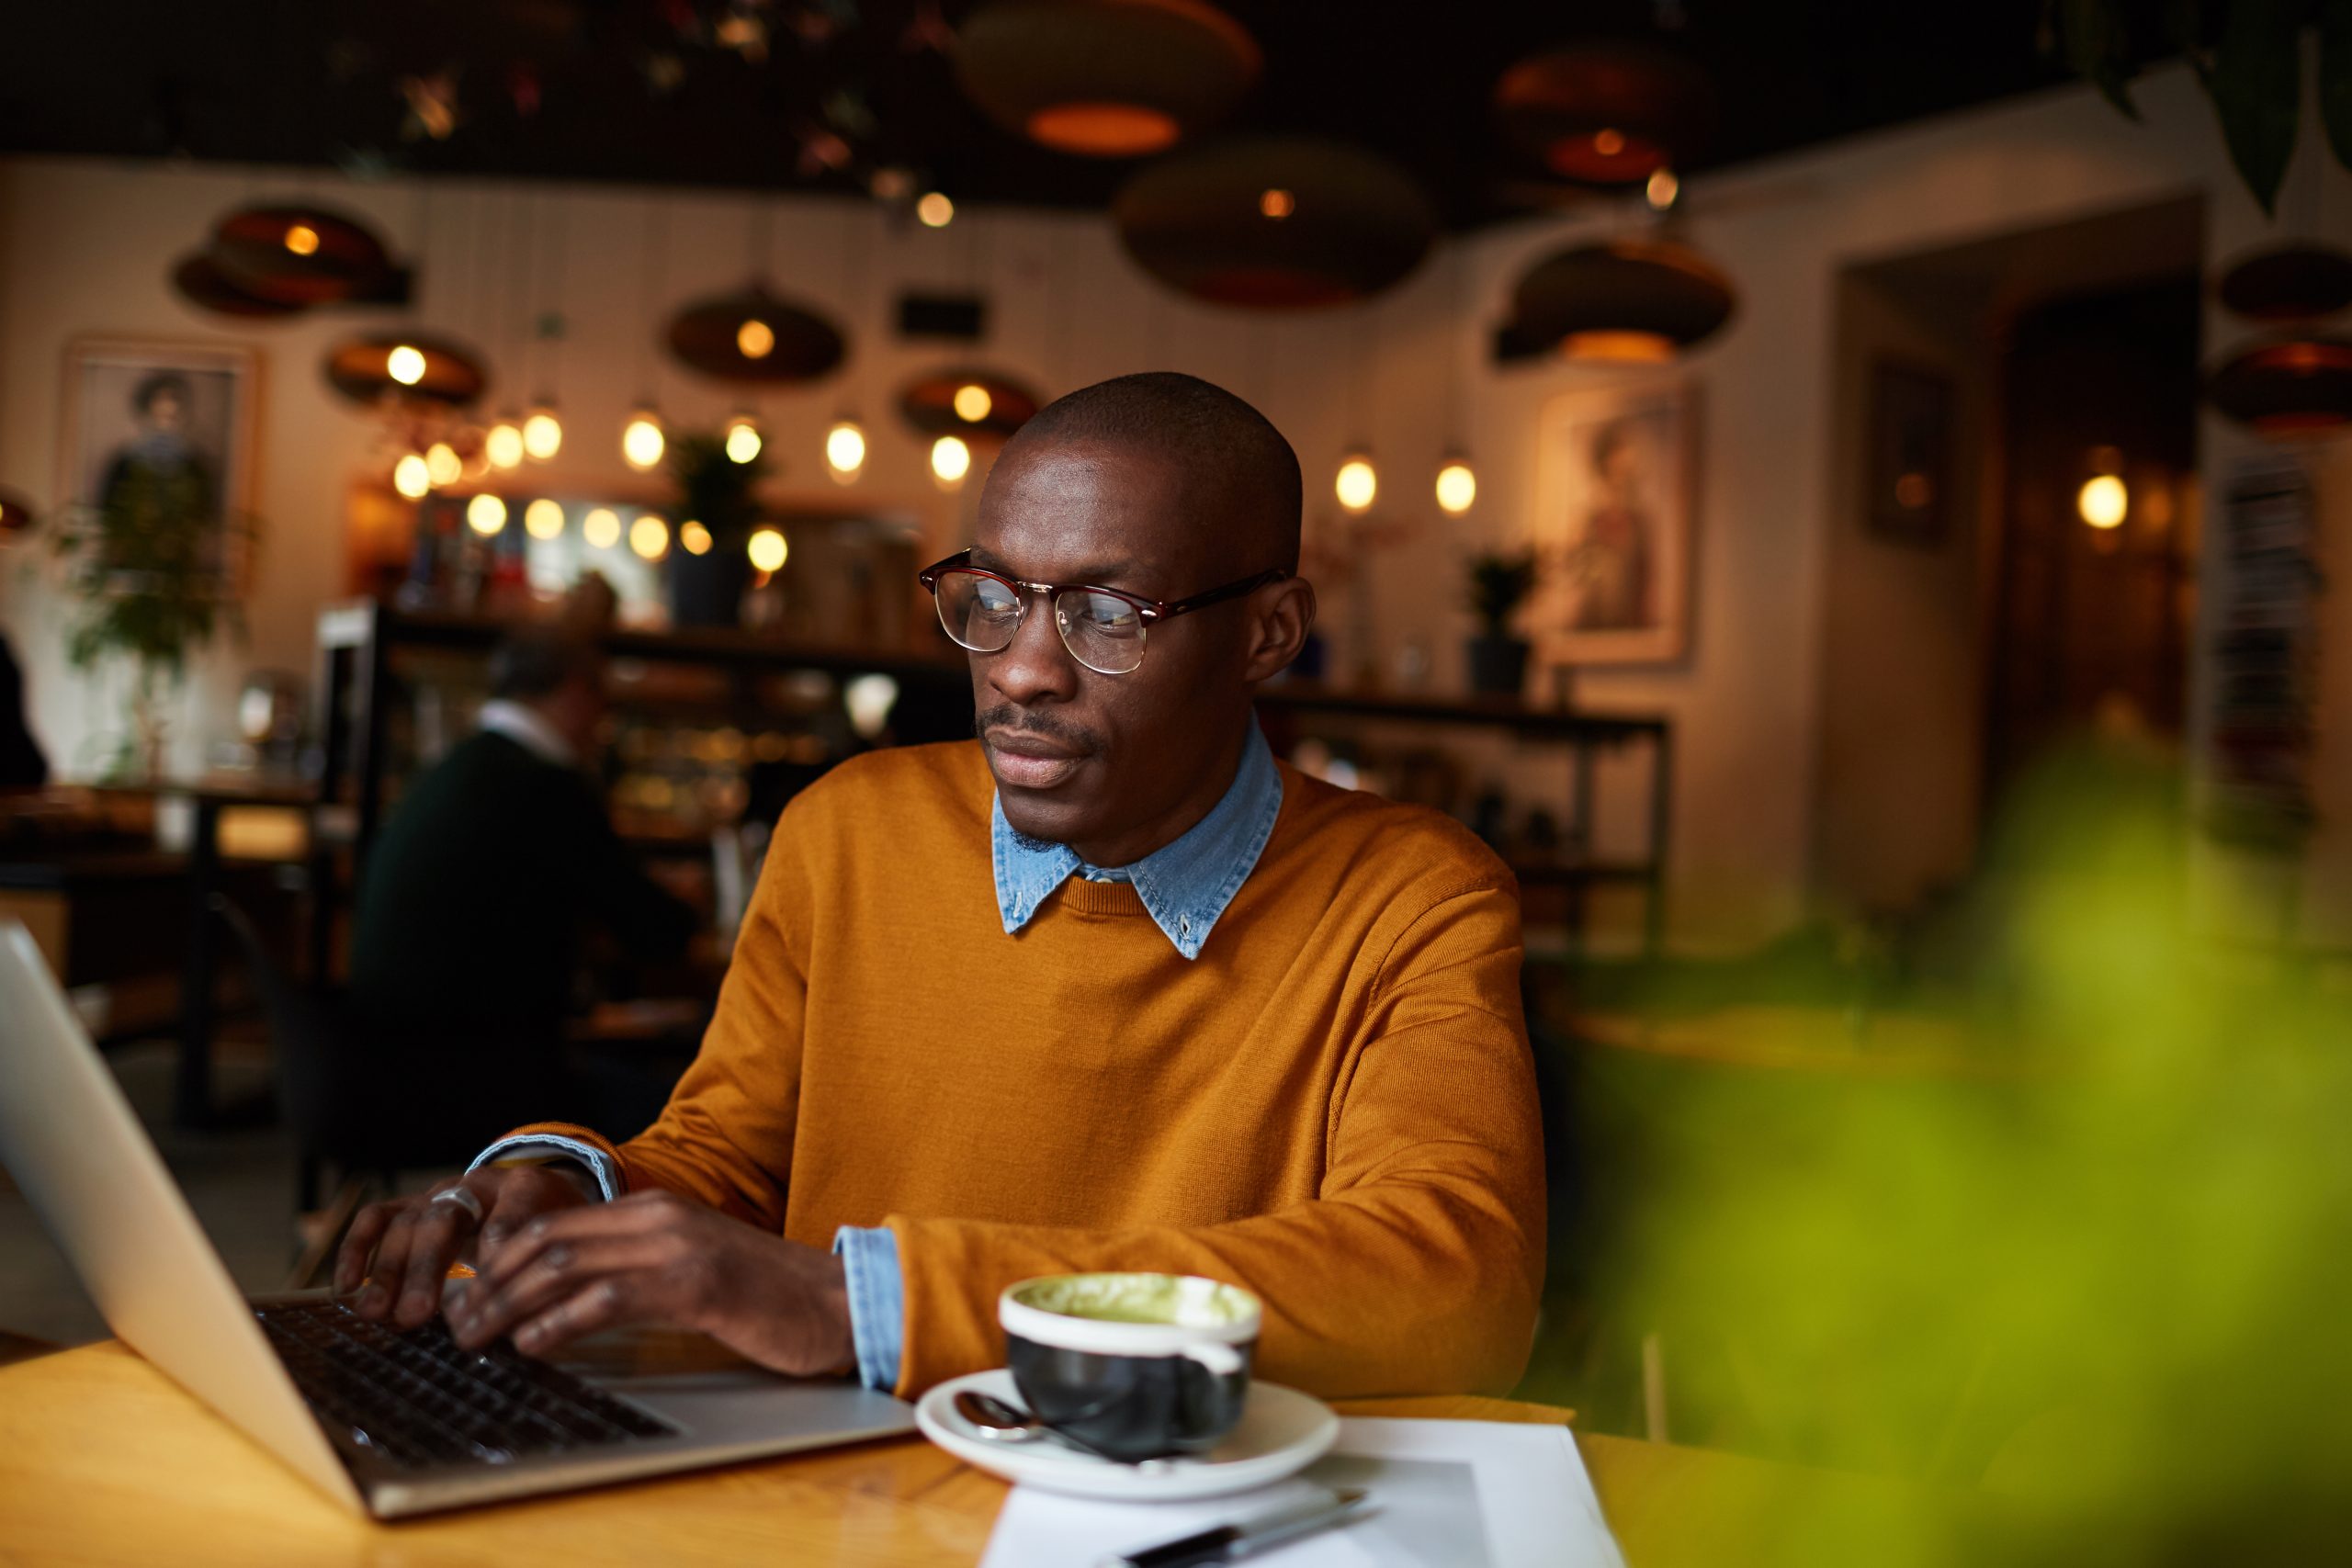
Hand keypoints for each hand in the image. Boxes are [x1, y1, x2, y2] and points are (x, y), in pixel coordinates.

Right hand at [334, 1166, 591, 1328]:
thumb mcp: (563, 1242)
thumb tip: (515, 1320)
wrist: (536, 1197)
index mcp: (528, 1188)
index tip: (492, 1280)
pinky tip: (346, 1287)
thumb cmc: (548, 1230)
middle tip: (416, 1316)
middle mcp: (477, 1185)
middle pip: (446, 1218)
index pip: (513, 1213)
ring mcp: (440, 1193)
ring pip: (408, 1222)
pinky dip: (357, 1249)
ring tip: (378, 1314)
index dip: (501, 1245)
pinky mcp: (412, 1205)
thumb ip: (546, 1268)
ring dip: (389, 1270)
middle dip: (428, 1268)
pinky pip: (377, 1219)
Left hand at [446, 1188, 855, 1377]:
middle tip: (458, 1324)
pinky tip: (534, 1344)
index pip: (553, 1223)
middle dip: (489, 1284)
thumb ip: (635, 1272)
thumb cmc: (767, 1298)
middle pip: (546, 1240)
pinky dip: (559, 1322)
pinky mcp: (695, 1284)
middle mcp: (659, 1218)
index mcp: (655, 1208)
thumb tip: (565, 1302)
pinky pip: (608, 1298)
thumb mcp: (691, 1270)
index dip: (499, 1259)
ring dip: (508, 1305)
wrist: (840, 1300)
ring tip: (478, 1338)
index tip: (469, 1296)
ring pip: (565, 1265)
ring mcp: (677, 1247)